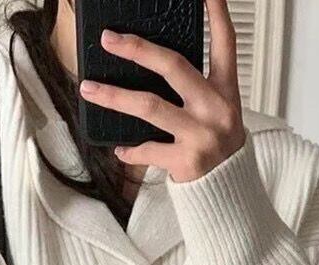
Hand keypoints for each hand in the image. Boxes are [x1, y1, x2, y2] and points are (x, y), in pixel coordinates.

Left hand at [78, 0, 244, 182]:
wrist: (229, 192)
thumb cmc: (219, 149)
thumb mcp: (218, 114)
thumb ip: (195, 91)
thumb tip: (151, 69)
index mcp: (225, 92)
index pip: (225, 43)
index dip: (216, 12)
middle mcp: (215, 109)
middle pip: (173, 66)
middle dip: (137, 49)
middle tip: (109, 39)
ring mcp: (200, 134)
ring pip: (149, 106)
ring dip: (113, 96)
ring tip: (89, 88)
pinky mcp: (186, 160)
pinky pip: (147, 149)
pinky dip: (130, 150)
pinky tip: (120, 148)